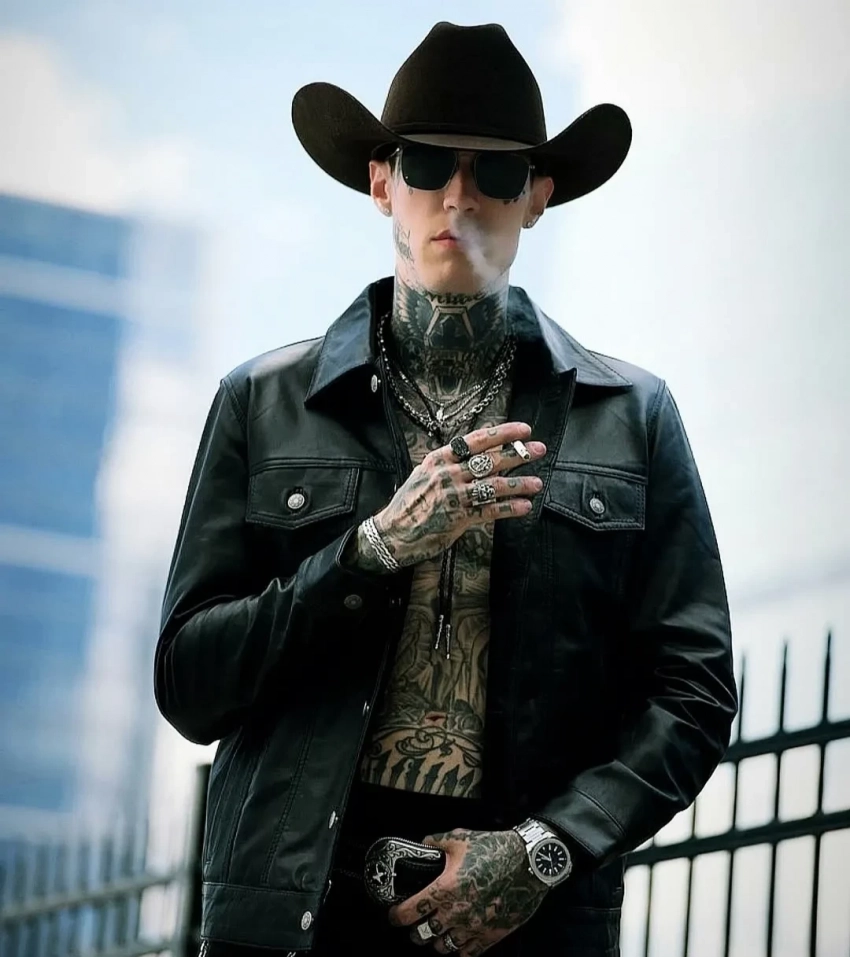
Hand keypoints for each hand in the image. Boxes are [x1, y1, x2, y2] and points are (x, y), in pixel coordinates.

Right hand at [375, 422, 545, 567]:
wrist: (393, 532)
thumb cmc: (410, 502)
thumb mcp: (425, 474)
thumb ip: (450, 464)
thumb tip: (481, 455)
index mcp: (439, 458)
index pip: (476, 440)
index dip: (503, 433)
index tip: (524, 429)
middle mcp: (447, 474)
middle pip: (490, 460)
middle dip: (518, 453)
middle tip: (539, 449)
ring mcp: (453, 496)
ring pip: (494, 486)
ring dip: (519, 484)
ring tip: (537, 483)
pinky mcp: (457, 519)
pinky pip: (489, 511)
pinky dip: (509, 509)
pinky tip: (525, 506)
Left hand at [388, 828, 547, 955]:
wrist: (528, 863)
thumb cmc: (493, 849)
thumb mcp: (460, 837)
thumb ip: (436, 842)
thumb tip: (422, 845)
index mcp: (445, 889)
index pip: (411, 911)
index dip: (397, 915)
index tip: (393, 915)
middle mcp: (456, 913)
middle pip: (423, 935)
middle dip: (416, 931)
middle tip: (416, 925)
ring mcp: (473, 927)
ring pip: (443, 948)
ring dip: (437, 941)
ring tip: (437, 932)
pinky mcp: (490, 936)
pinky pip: (467, 954)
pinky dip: (459, 949)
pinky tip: (458, 939)